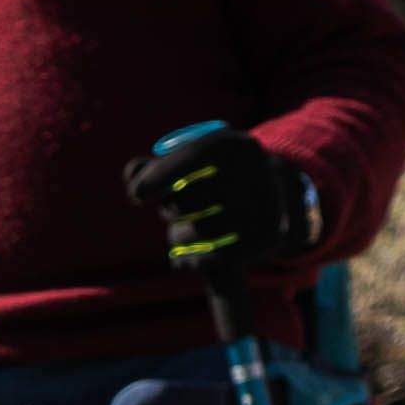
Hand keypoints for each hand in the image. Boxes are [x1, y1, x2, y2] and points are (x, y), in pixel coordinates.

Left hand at [134, 128, 322, 287]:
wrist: (271, 190)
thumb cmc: (215, 174)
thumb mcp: (190, 160)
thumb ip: (154, 166)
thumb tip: (133, 174)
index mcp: (236, 146)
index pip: (194, 157)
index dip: (161, 175)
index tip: (135, 195)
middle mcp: (257, 172)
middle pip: (191, 199)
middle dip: (169, 208)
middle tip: (170, 210)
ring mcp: (266, 206)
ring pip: (201, 231)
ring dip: (178, 236)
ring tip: (180, 233)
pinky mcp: (267, 236)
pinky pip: (216, 256)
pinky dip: (193, 259)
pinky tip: (186, 256)